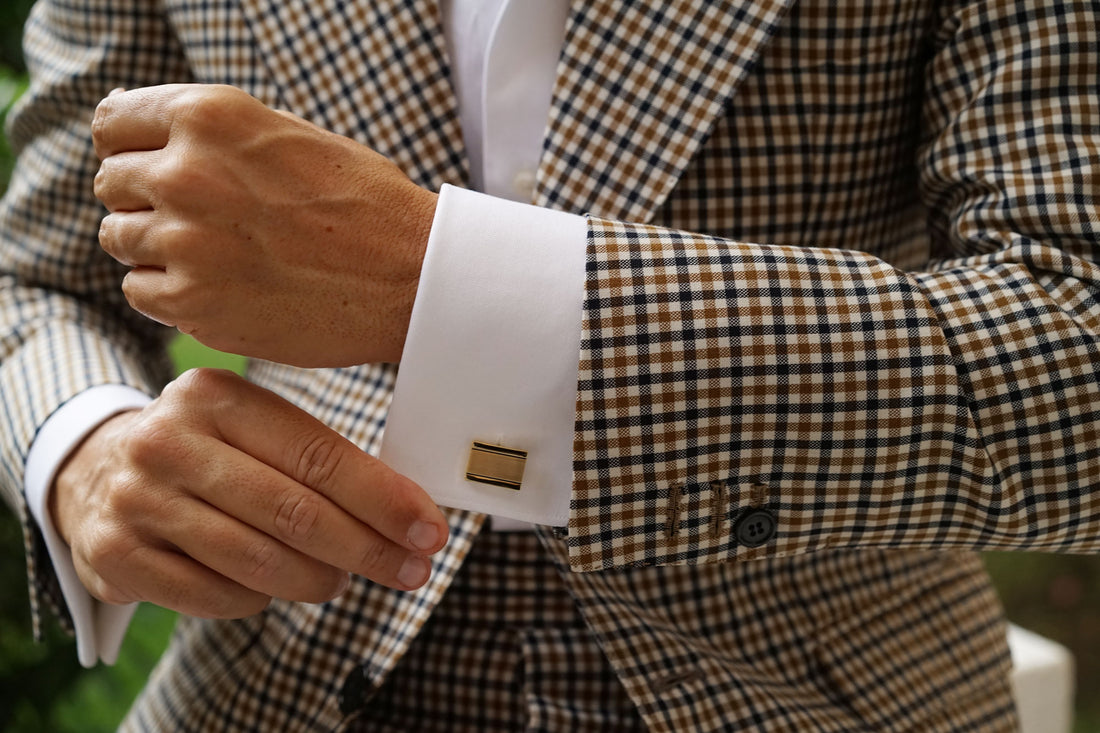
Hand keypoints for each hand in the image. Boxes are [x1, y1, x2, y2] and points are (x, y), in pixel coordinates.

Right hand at [49, 369, 449, 617]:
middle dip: (366, 549)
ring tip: (341, 581)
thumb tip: (408, 510)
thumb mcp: (252, 427)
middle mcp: (170, 439)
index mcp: (217, 395)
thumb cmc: (208, 451)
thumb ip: (317, 458)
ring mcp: (137, 497)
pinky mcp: (116, 553)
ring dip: (318, 580)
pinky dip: (259, 600)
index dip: (383, 499)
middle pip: (294, 511)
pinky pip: (215, 596)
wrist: (97, 470)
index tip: (429, 530)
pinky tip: (273, 588)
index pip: (319, 455)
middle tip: (411, 570)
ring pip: (257, 560)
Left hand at [92, 84, 436, 366]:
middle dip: (144, 198)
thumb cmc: (364, 204)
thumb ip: (213, 134)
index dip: (131, 146)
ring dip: (155, 247)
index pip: (113, 122)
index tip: (153, 166)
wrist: (412, 277)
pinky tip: (219, 286)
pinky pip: (139, 291)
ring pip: (118, 238)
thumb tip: (142, 141)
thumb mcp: (289, 136)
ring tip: (215, 254)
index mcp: (210, 117)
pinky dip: (169, 291)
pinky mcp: (193, 303)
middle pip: (111, 182)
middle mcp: (186, 173)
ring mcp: (185, 242)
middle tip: (200, 219)